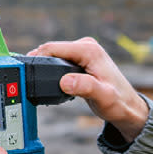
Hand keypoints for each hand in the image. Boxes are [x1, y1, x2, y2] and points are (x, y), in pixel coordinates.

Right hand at [28, 38, 148, 140]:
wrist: (127, 107)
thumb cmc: (118, 103)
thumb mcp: (102, 97)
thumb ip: (85, 87)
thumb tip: (65, 82)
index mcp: (89, 50)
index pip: (53, 48)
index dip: (37, 58)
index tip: (25, 71)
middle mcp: (86, 46)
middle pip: (52, 50)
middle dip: (39, 63)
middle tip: (29, 80)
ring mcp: (83, 52)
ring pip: (54, 55)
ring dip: (45, 66)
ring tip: (37, 81)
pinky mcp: (81, 59)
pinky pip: (60, 60)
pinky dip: (52, 68)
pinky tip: (49, 80)